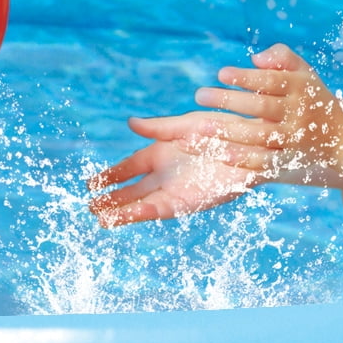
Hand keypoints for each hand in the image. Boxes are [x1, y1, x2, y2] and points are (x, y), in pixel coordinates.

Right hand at [89, 118, 269, 226]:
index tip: (90, 184)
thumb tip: (130, 123)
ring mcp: (177, 189)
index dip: (110, 176)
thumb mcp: (186, 126)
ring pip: (144, 204)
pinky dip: (145, 212)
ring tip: (102, 219)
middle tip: (89, 207)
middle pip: (132, 191)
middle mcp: (167, 175)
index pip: (128, 168)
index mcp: (161, 153)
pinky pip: (163, 209)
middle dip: (111, 200)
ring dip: (124, 212)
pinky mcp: (191, 201)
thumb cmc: (223, 129)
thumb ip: (158, 128)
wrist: (252, 142)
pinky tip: (128, 215)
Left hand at [191, 43, 342, 162]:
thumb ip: (281, 57)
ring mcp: (294, 139)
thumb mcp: (303, 71)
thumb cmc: (310, 95)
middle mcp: (298, 114)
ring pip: (259, 136)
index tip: (221, 73)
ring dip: (229, 131)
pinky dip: (243, 159)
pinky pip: (265, 162)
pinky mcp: (289, 160)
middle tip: (199, 95)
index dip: (246, 78)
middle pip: (261, 107)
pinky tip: (220, 154)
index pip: (271, 81)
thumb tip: (255, 59)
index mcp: (300, 88)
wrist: (340, 134)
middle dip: (229, 101)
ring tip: (199, 126)